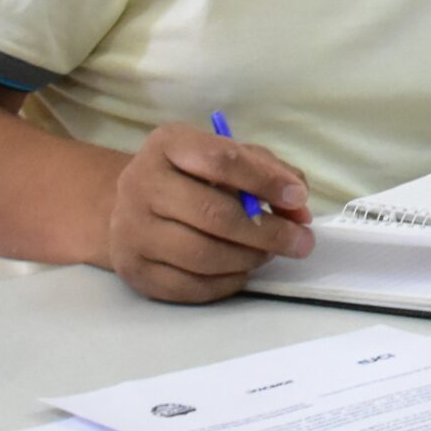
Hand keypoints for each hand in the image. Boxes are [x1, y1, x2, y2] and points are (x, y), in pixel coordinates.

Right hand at [106, 124, 312, 303]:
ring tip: (267, 254)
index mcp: (169, 144)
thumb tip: (300, 211)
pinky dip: (225, 284)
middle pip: (213, 214)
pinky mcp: (132, 269)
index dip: (265, 180)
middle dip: (267, 232)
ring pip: (201, 255)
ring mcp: (130, 229)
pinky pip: (188, 286)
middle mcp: (141, 183)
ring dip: (247, 259)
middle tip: (300, 242)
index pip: (221, 160)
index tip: (298, 198)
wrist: (133, 205)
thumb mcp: (232, 157)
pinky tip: (240, 272)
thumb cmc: (196, 177)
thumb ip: (272, 173)